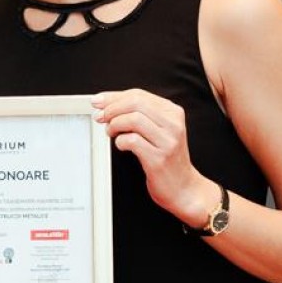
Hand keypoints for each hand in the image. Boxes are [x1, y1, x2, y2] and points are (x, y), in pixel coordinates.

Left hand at [91, 88, 213, 227]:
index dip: (114, 97)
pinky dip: (120, 141)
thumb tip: (107, 104)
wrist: (183, 187)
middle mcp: (173, 124)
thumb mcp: (159, 131)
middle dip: (112, 108)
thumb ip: (140, 115)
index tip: (98, 101)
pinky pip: (132, 141)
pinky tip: (121, 145)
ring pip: (134, 119)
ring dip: (114, 124)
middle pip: (135, 103)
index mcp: (173, 112)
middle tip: (100, 117)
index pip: (139, 94)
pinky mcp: (159, 158)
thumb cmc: (166, 158)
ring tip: (111, 132)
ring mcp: (168, 141)